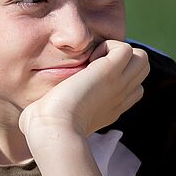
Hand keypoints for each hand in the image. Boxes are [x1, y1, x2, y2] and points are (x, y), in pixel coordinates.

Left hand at [18, 40, 148, 146]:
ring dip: (118, 51)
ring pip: (140, 57)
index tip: (88, 78)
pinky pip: (126, 48)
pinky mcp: (110, 72)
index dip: (115, 77)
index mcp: (110, 108)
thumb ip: (54, 111)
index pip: (131, 88)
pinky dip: (108, 46)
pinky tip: (89, 59)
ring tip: (93, 61)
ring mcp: (118, 85)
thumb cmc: (44, 129)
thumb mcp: (54, 120)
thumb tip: (34, 111)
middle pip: (140, 70)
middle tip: (92, 65)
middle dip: (120, 60)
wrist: (51, 129)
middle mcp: (119, 97)